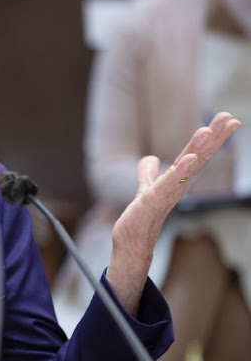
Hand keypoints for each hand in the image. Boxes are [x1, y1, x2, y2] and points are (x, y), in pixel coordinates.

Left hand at [106, 112, 240, 314]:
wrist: (131, 243)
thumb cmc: (142, 217)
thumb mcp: (145, 188)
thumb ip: (148, 173)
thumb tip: (150, 159)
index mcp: (176, 177)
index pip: (196, 153)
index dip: (212, 137)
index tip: (227, 119)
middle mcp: (176, 184)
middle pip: (198, 156)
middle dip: (214, 137)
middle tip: (229, 117)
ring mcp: (167, 192)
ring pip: (186, 168)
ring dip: (197, 149)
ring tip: (208, 131)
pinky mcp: (153, 200)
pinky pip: (169, 183)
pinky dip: (180, 170)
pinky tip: (190, 158)